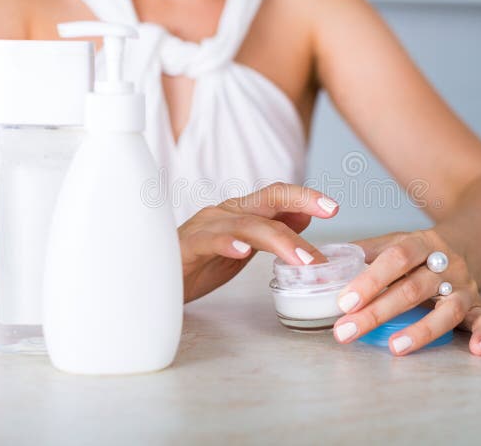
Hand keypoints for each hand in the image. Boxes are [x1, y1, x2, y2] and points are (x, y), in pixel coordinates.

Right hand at [179, 182, 338, 302]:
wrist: (148, 284)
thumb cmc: (194, 267)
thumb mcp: (241, 249)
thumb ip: (268, 232)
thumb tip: (302, 217)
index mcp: (238, 213)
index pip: (276, 196)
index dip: (304, 197)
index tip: (333, 207)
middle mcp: (223, 213)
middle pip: (267, 199)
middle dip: (301, 201)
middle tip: (330, 213)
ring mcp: (204, 227)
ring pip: (246, 223)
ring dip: (279, 239)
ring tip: (303, 259)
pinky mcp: (185, 248)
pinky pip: (209, 241)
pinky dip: (228, 244)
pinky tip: (243, 252)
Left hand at [332, 229, 480, 355]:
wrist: (469, 241)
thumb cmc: (419, 250)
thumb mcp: (394, 242)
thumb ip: (361, 253)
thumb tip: (317, 263)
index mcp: (421, 244)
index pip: (395, 258)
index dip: (369, 280)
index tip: (343, 302)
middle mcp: (446, 264)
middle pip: (413, 288)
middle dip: (378, 312)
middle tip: (346, 331)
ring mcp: (464, 286)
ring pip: (448, 309)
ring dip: (423, 330)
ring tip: (395, 347)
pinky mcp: (479, 305)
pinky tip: (476, 350)